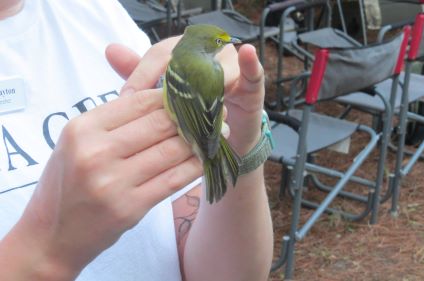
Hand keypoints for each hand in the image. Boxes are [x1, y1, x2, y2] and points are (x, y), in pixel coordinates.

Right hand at [15, 88, 200, 278]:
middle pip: (160, 123)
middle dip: (192, 115)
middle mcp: (96, 152)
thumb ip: (115, 120)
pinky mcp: (130, 207)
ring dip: (201, 140)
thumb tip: (163, 98)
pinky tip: (208, 158)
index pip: (139, 101)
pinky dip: (195, 166)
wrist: (52, 234)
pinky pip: (174, 180)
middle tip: (215, 110)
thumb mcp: (78, 141)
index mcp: (82, 128)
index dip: (172, 95)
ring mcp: (113, 182)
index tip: (193, 94)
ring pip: (172, 150)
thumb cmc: (67, 182)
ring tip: (218, 132)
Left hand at [108, 38, 264, 155]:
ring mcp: (231, 69)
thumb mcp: (162, 99)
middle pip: (190, 57)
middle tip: (155, 107)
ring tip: (191, 107)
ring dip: (204, 86)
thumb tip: (110, 49)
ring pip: (218, 68)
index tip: (126, 97)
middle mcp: (208, 56)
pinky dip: (251, 63)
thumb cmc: (190, 114)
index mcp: (183, 54)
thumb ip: (140, 78)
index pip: (161, 53)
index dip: (143, 73)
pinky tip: (247, 53)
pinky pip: (253, 72)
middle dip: (172, 82)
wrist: (221, 140)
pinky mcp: (251, 85)